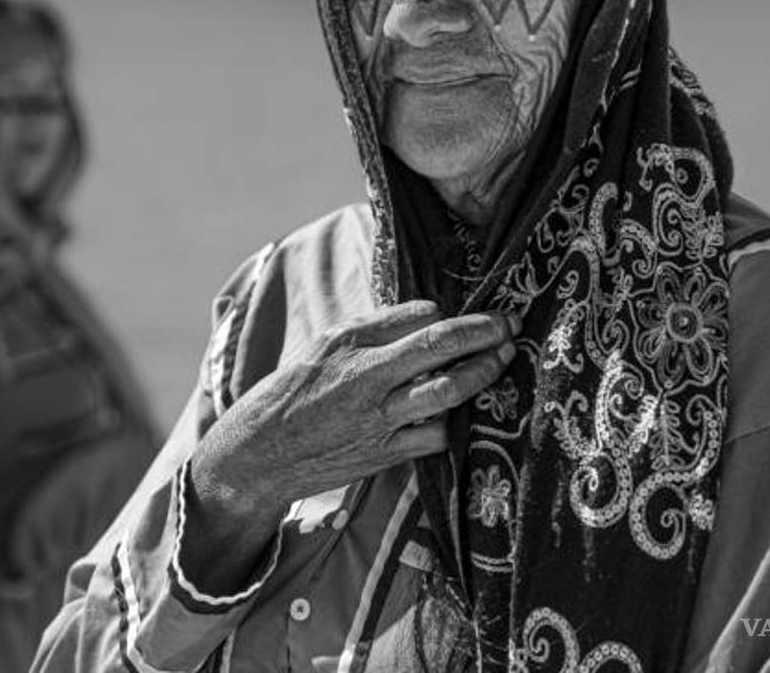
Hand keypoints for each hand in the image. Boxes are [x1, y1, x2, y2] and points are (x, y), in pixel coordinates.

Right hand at [192, 300, 518, 516]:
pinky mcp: (385, 457)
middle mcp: (368, 384)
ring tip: (501, 361)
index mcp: (352, 351)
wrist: (260, 456)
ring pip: (446, 396)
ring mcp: (379, 424)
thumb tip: (428, 311)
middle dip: (483, 337)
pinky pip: (435, 438)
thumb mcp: (324, 344)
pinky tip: (462, 408)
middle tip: (510, 328)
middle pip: (439, 351)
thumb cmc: (291, 392)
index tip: (481, 315)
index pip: (419, 324)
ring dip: (481, 376)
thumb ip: (376, 326)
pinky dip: (454, 420)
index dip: (457, 318)